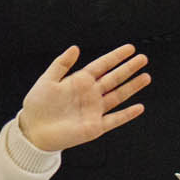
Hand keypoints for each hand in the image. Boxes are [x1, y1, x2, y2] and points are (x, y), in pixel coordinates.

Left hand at [16, 44, 149, 151]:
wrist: (33, 131)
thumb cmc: (37, 105)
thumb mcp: (47, 80)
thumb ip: (61, 64)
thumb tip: (75, 48)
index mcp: (79, 81)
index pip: (102, 65)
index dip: (115, 57)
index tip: (129, 48)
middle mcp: (90, 94)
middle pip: (114, 78)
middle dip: (128, 68)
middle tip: (143, 58)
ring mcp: (94, 110)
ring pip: (118, 96)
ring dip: (132, 87)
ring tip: (146, 77)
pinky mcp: (95, 127)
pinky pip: (115, 120)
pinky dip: (127, 114)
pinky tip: (139, 107)